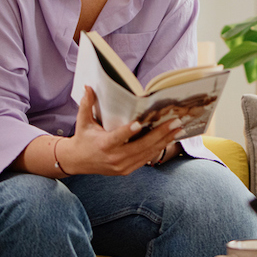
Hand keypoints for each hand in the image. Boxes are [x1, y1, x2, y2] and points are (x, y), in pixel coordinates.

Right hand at [57, 87, 181, 175]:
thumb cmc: (83, 138)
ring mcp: (122, 166)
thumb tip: (88, 86)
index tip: (139, 124)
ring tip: (178, 130)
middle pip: (140, 146)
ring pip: (147, 153)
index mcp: (103, 145)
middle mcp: (114, 157)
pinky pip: (145, 159)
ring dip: (164, 141)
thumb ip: (86, 104)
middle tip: (175, 122)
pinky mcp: (126, 170)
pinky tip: (169, 139)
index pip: (117, 138)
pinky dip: (158, 148)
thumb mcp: (83, 121)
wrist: (78, 161)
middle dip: (160, 134)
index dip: (128, 132)